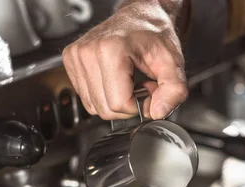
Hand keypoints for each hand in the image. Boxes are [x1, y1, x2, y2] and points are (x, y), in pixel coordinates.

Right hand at [62, 0, 187, 119]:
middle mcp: (87, 52)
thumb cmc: (154, 35)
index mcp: (110, 50)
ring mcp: (75, 56)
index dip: (140, 104)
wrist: (140, 16)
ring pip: (95, 107)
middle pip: (105, 109)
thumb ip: (174, 90)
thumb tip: (157, 112)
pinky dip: (104, 95)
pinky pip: (87, 99)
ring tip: (129, 80)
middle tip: (141, 84)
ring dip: (116, 100)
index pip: (119, 104)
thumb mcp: (173, 62)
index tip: (149, 88)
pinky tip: (116, 79)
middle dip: (128, 104)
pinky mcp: (70, 61)